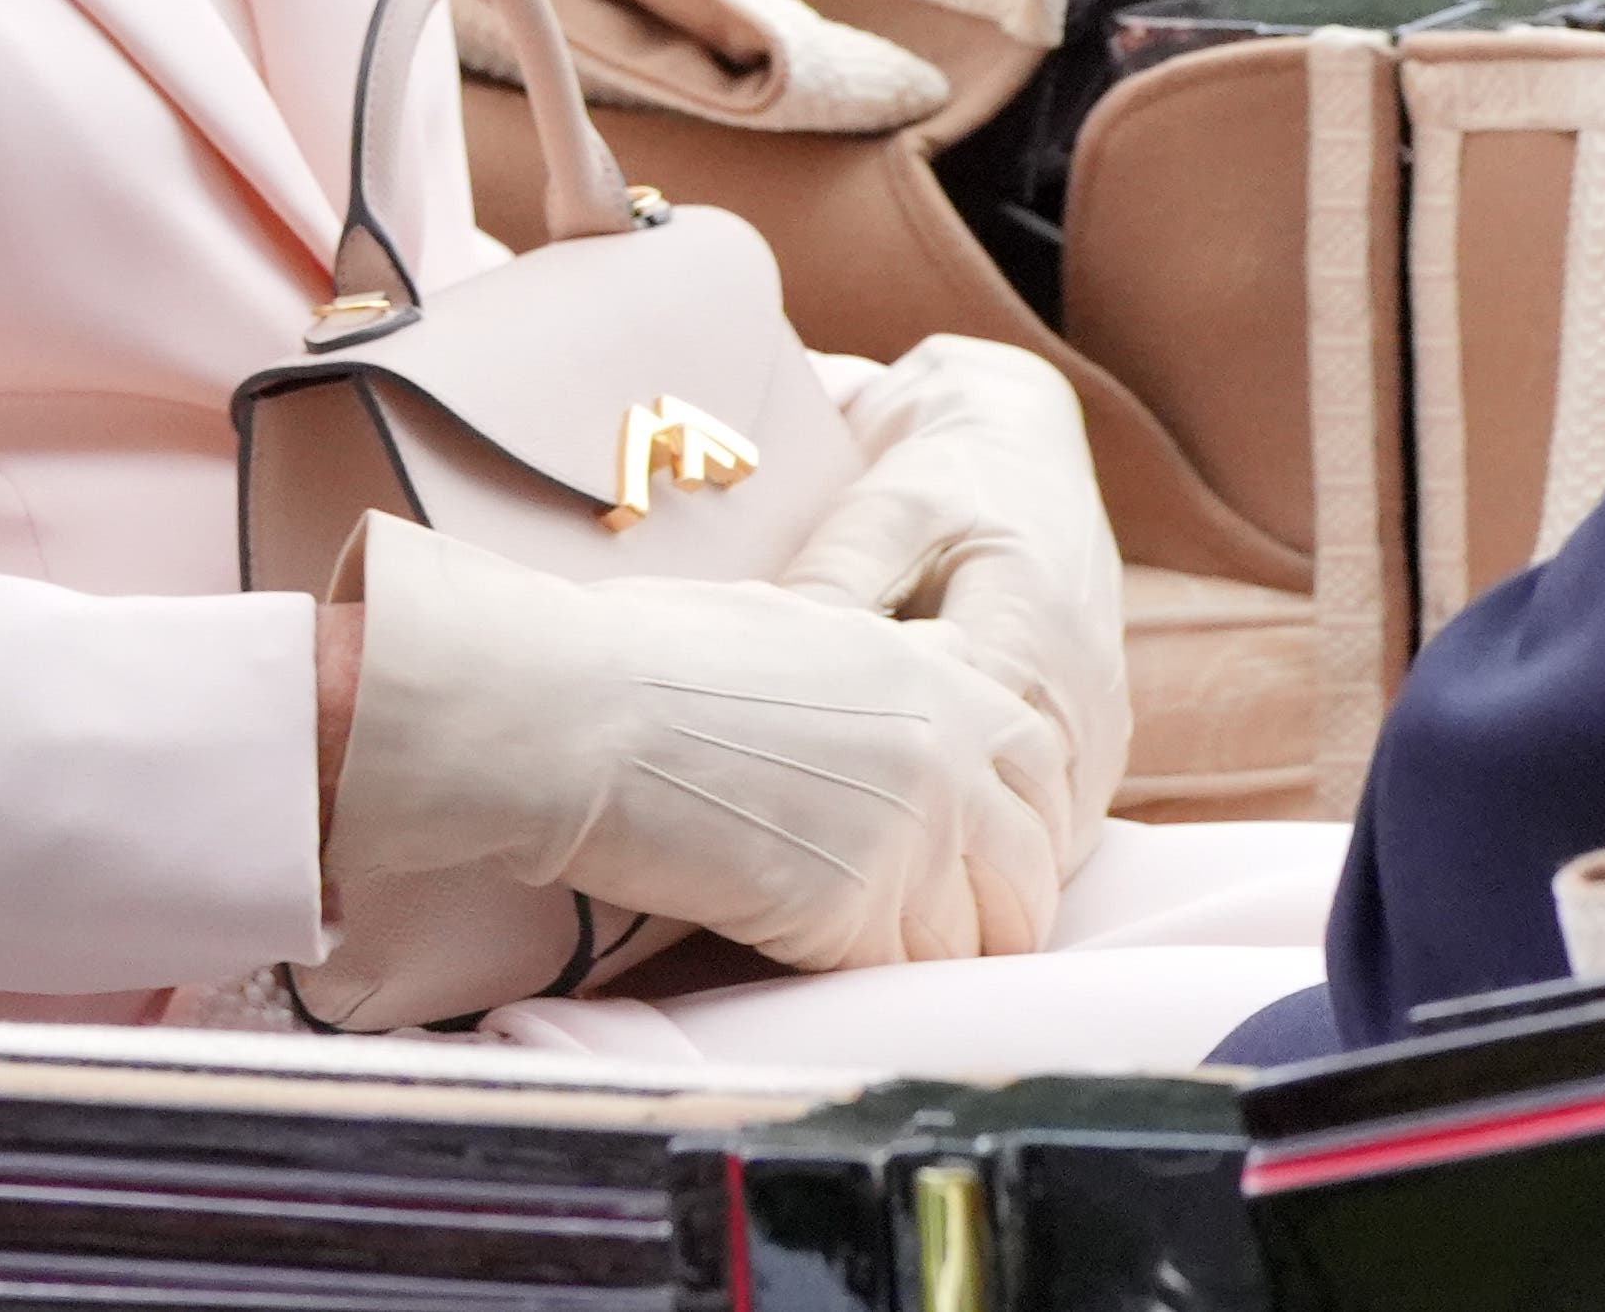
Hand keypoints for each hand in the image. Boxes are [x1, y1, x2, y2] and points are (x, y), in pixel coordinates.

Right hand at [328, 519, 1066, 977]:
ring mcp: (914, 834)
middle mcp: (945, 752)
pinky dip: (849, 979)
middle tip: (911, 930)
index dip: (1006, 824)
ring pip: (971, 941)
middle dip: (986, 912)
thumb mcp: (774, 625)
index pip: (1035, 772)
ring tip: (831, 944)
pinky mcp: (860, 911)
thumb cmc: (627, 656)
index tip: (962, 856)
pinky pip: (892, 979)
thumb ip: (860, 667)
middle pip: (1029, 872)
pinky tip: (784, 949)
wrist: (568, 711)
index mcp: (927, 675)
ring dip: (913, 954)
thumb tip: (897, 668)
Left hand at [777, 339, 1131, 875]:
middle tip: (869, 927)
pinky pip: (1063, 825)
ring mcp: (1101, 723)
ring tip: (902, 928)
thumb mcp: (883, 512)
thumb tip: (777, 665)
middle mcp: (1081, 688)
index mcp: (1029, 625)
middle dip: (955, 874)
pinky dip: (1011, 859)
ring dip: (989, 878)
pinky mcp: (1101, 742)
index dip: (913, 814)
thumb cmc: (937, 482)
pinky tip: (946, 889)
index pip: (978, 748)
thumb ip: (838, 585)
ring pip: (1051, 834)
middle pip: (1023, 813)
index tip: (843, 856)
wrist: (1021, 453)